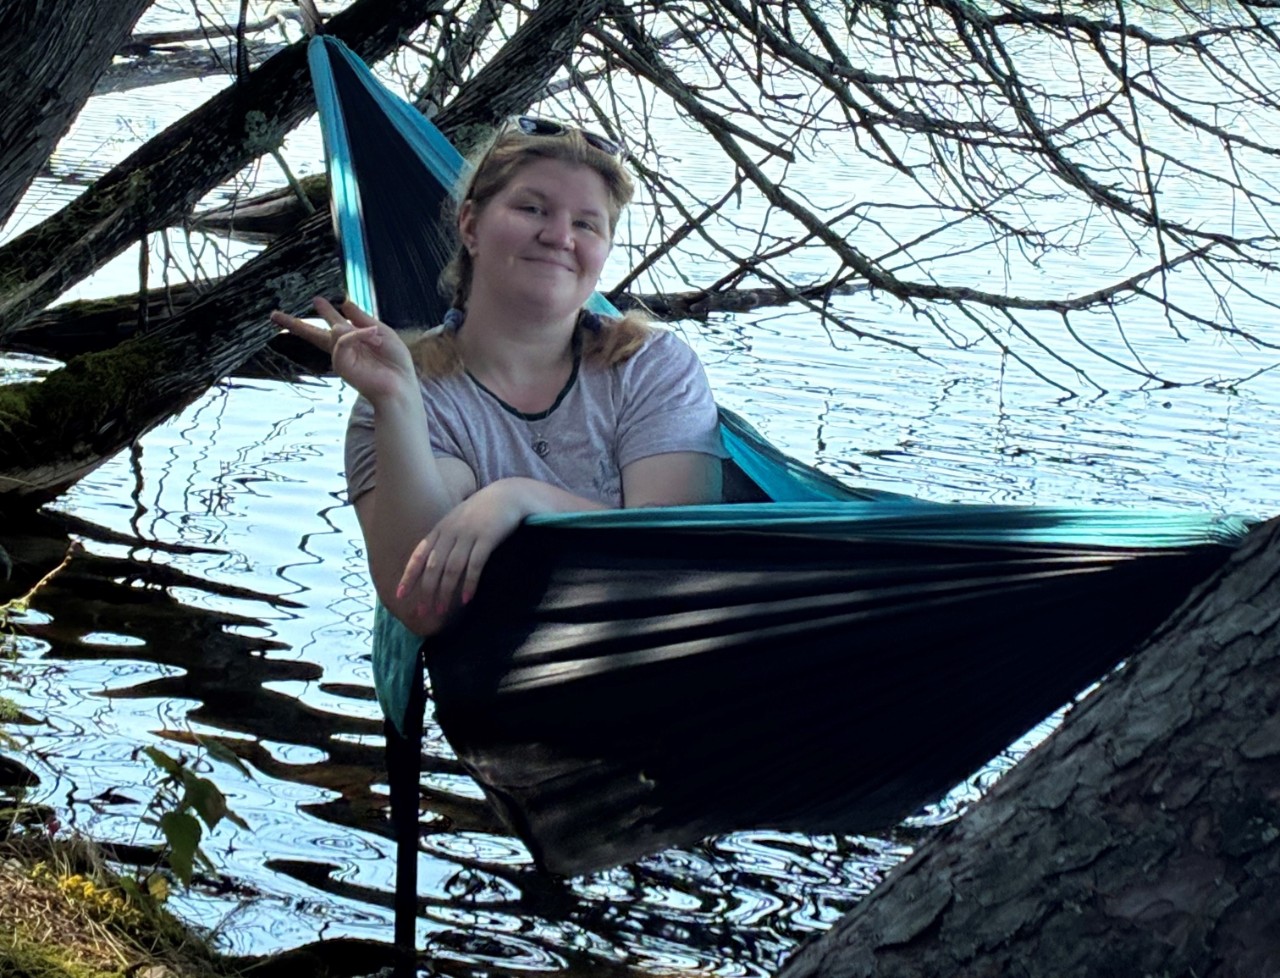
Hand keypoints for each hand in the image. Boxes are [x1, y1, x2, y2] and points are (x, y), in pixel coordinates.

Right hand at [270, 297, 415, 401]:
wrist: (400, 383)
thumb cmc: (395, 362)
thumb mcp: (382, 333)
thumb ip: (363, 319)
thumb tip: (345, 303)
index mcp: (354, 340)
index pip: (335, 323)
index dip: (325, 312)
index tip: (315, 301)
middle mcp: (343, 349)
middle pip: (313, 333)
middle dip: (294, 324)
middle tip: (274, 315)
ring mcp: (340, 357)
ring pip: (334, 332)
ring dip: (357, 331)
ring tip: (375, 341)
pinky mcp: (340, 364)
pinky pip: (342, 340)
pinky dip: (356, 335)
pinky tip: (372, 337)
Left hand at [396, 480, 529, 620]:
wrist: (507, 495)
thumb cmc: (481, 512)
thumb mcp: (457, 521)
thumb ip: (444, 539)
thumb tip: (431, 565)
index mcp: (440, 530)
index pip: (419, 555)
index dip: (408, 576)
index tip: (400, 595)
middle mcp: (450, 532)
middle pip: (433, 566)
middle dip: (426, 591)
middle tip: (423, 613)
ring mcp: (468, 535)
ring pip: (451, 568)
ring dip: (445, 592)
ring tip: (442, 610)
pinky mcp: (487, 538)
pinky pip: (475, 565)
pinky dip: (469, 583)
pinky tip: (466, 599)